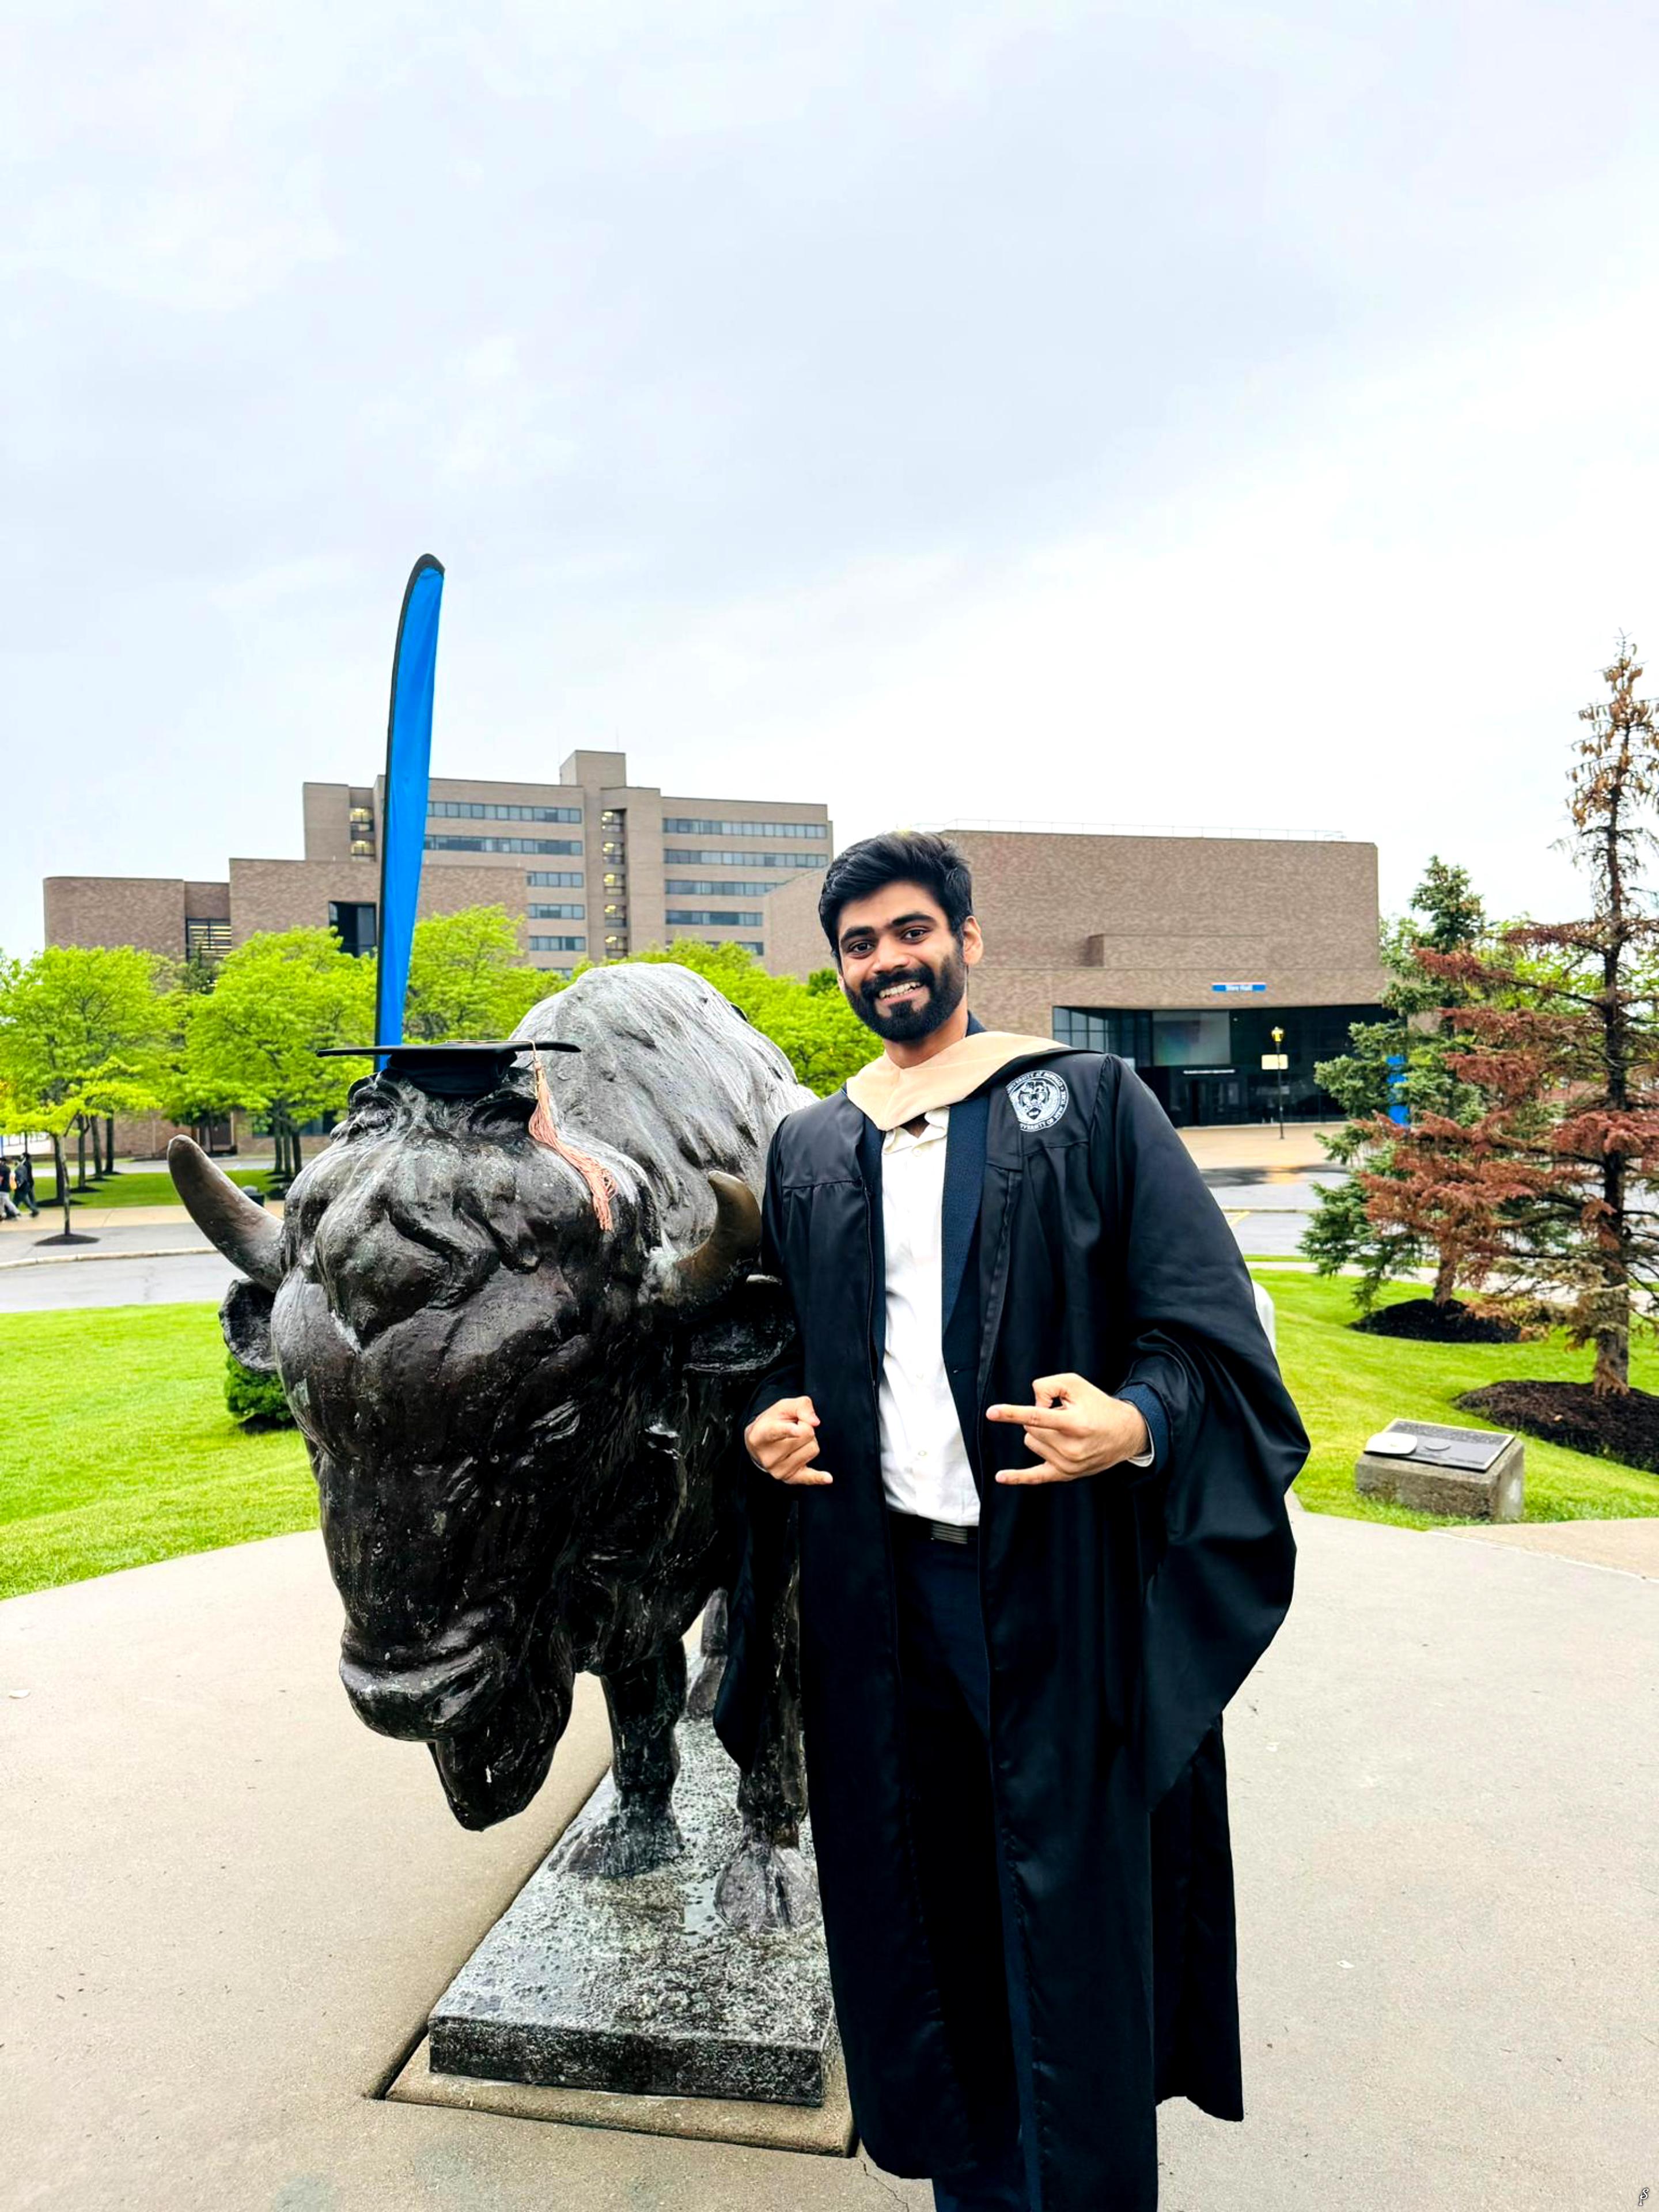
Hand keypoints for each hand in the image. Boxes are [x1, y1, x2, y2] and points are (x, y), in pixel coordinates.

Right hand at [744, 1394, 832, 1485]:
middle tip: (795, 1427)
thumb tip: (815, 1422)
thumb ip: (801, 1406)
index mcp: (761, 1435)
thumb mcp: (784, 1406)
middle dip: (806, 1427)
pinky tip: (828, 1478)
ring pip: (813, 1449)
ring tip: (795, 1441)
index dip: (788, 1430)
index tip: (797, 1430)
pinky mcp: (789, 1478)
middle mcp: (768, 1456)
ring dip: (809, 1442)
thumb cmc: (773, 1422)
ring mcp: (778, 1469)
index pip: (776, 1432)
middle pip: (805, 1435)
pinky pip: (810, 1477)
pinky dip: (819, 1477)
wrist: (761, 1443)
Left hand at [985, 1372, 1150, 1484]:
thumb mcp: (1077, 1384)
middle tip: (1062, 1415)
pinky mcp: (1066, 1474)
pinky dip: (1017, 1477)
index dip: (1012, 1413)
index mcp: (1075, 1424)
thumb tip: (1032, 1405)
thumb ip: (1049, 1386)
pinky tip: (1000, 1476)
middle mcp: (1071, 1447)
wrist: (1125, 1433)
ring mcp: (1068, 1464)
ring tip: (1064, 1430)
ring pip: (1031, 1443)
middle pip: (1031, 1429)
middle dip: (1039, 1417)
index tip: (992, 1412)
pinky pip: (1035, 1477)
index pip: (1037, 1417)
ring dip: (1040, 1434)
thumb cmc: (1098, 1406)